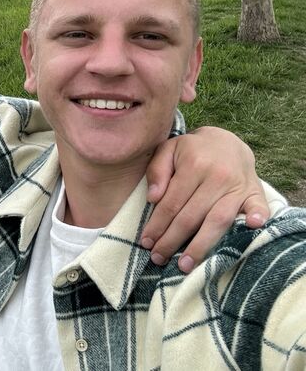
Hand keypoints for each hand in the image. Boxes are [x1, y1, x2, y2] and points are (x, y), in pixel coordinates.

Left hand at [141, 127, 268, 272]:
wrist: (226, 141)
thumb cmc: (192, 150)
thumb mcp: (169, 149)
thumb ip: (157, 171)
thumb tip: (153, 198)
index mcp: (194, 165)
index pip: (172, 203)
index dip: (157, 225)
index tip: (146, 242)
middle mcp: (217, 176)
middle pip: (191, 216)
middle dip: (172, 241)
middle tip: (158, 258)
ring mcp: (238, 185)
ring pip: (218, 220)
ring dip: (201, 245)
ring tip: (185, 265)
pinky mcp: (254, 191)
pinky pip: (258, 206)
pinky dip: (256, 217)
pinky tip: (251, 229)